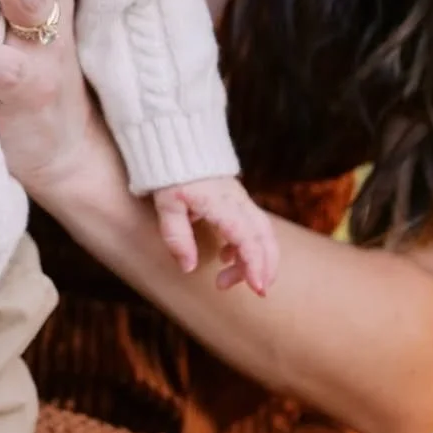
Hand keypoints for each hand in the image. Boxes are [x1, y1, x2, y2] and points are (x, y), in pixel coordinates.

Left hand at [152, 176, 279, 296]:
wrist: (176, 140)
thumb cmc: (170, 172)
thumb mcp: (167, 204)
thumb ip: (177, 236)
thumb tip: (189, 268)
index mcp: (223, 204)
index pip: (248, 238)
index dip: (255, 264)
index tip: (257, 288)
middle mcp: (238, 202)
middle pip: (265, 237)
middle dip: (266, 266)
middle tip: (256, 291)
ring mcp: (240, 200)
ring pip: (263, 232)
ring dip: (258, 258)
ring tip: (232, 280)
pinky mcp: (236, 200)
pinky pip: (253, 225)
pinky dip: (248, 246)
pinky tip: (227, 257)